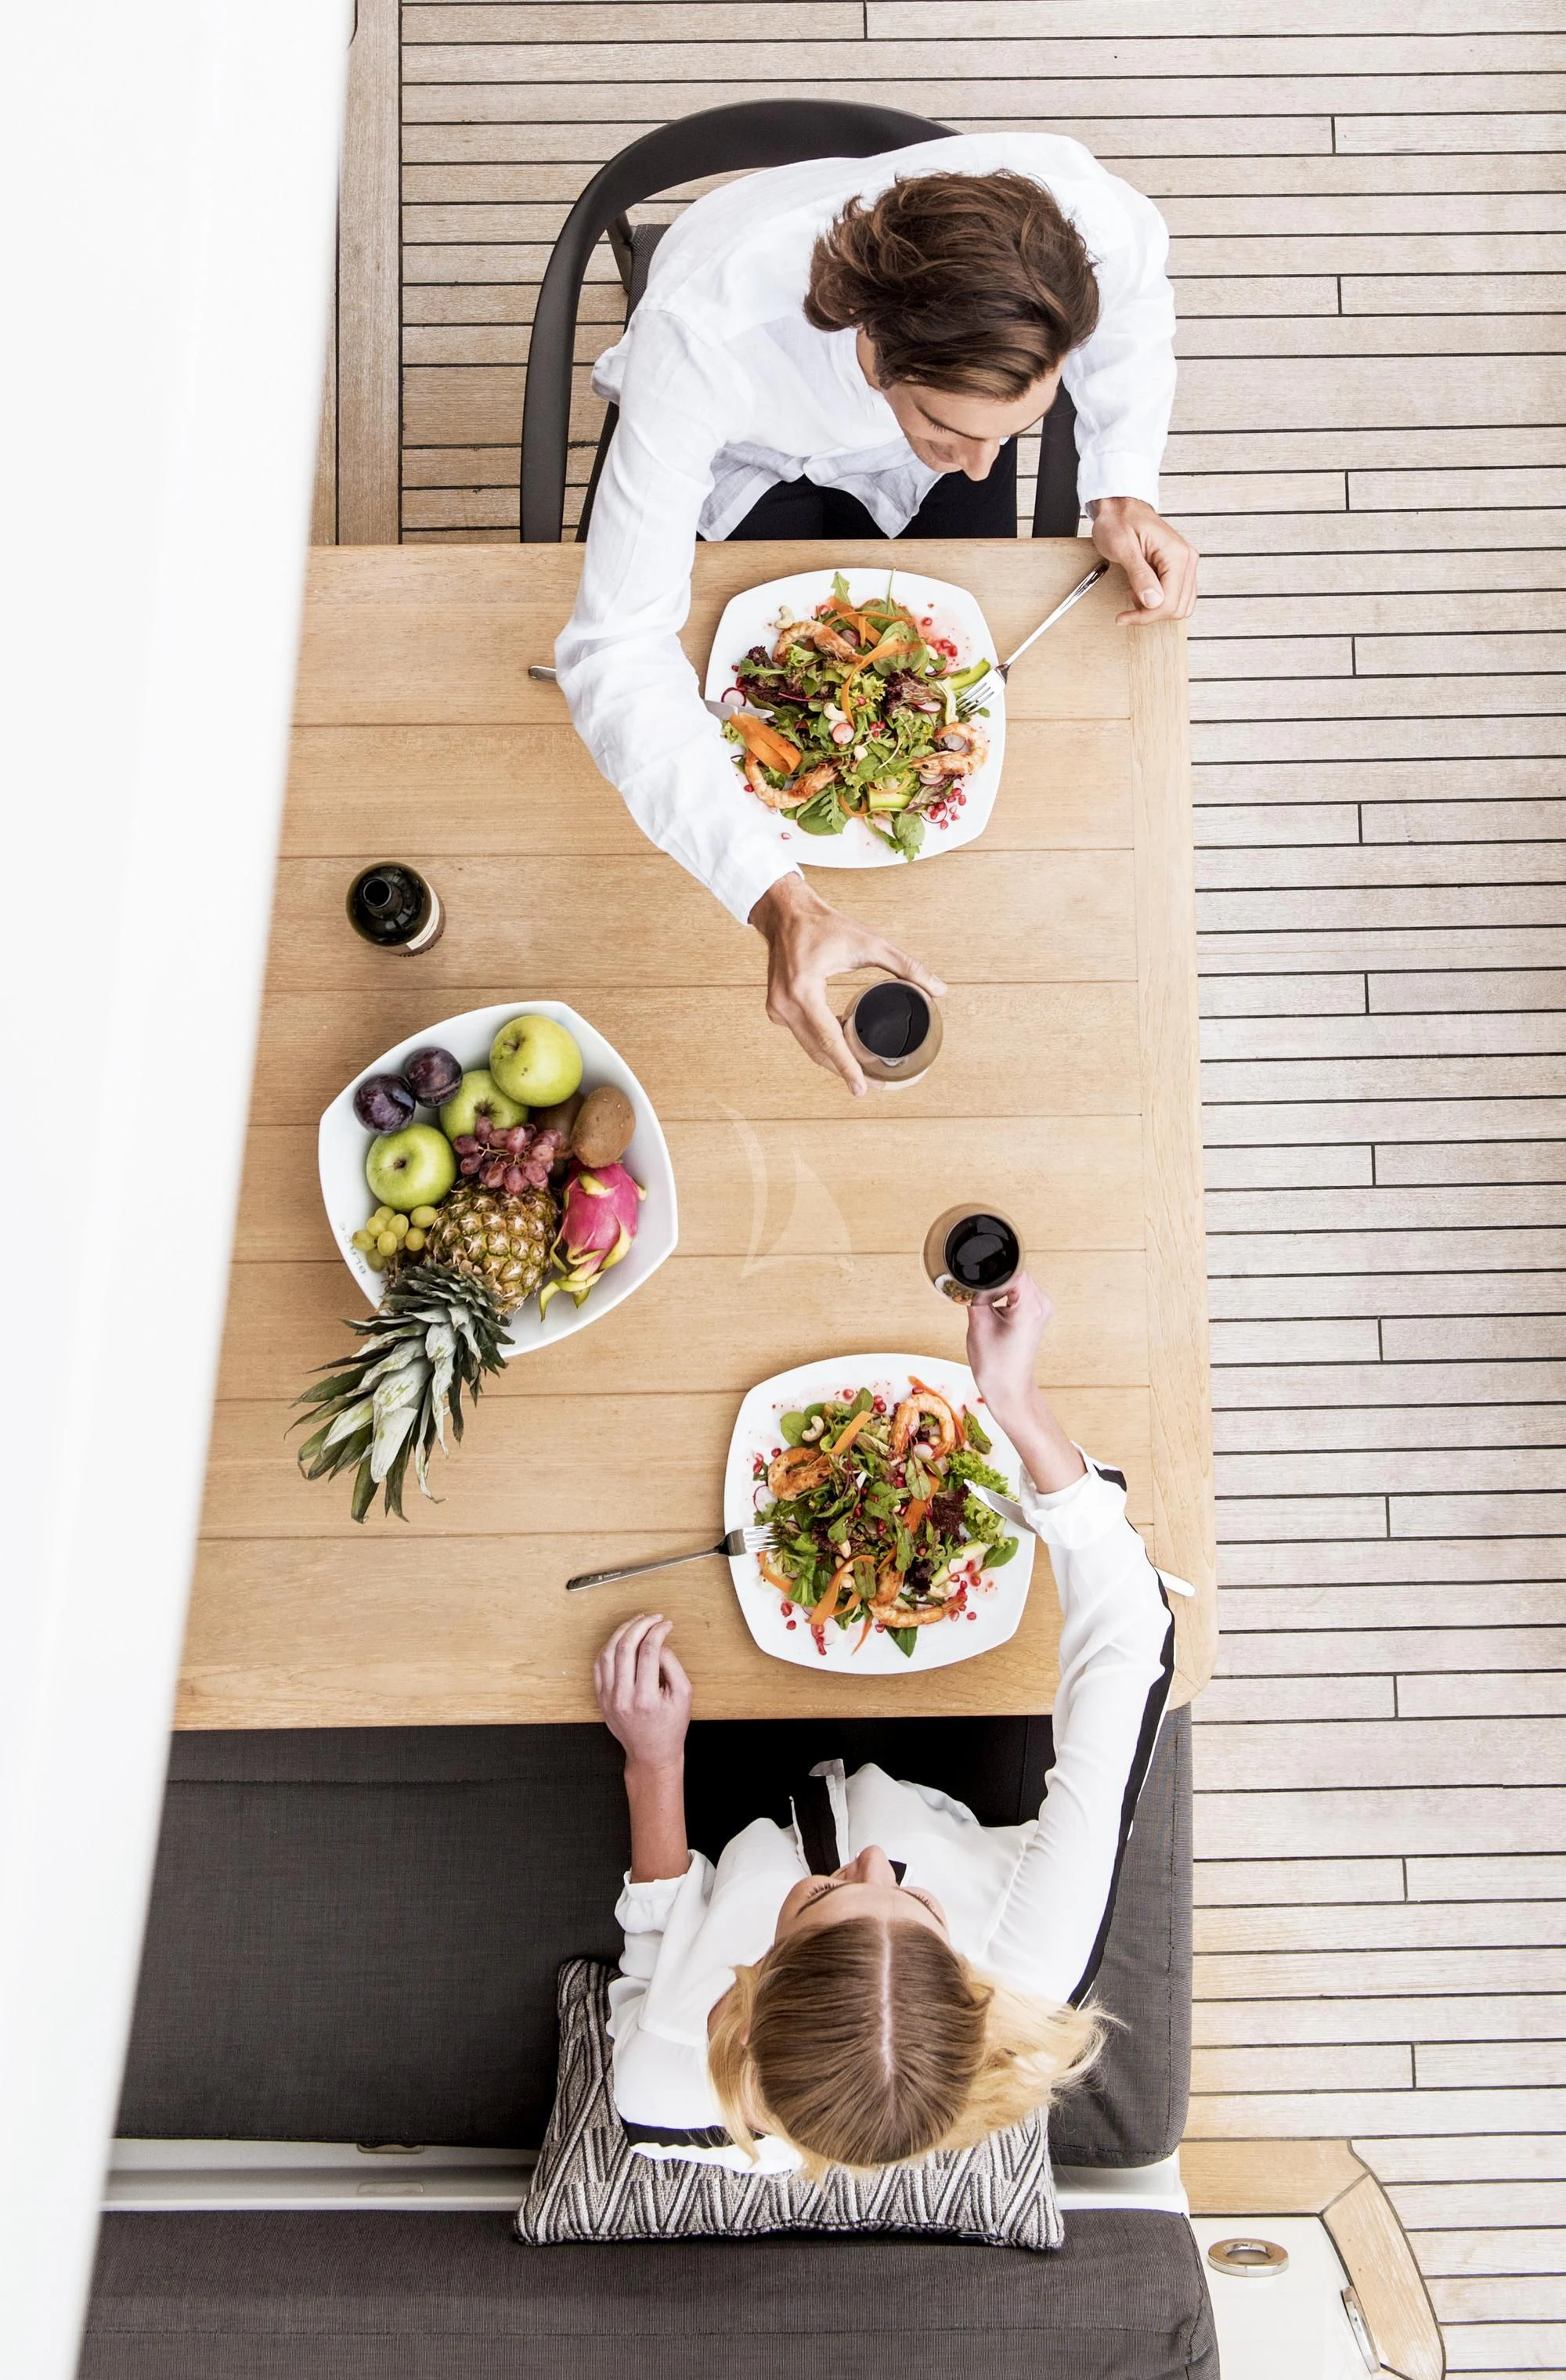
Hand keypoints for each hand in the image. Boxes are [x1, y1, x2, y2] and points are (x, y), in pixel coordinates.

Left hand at [593, 1612, 691, 1776]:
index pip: (648, 1652)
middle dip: (639, 1625)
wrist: (651, 1754)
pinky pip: (598, 1666)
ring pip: (607, 1653)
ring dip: (622, 1632)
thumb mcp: (683, 1696)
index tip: (666, 1624)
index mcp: (646, 1699)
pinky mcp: (601, 1698)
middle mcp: (623, 1698)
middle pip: (625, 1648)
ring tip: (636, 1623)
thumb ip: (672, 1665)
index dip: (658, 1631)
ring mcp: (608, 1698)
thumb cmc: (670, 1727)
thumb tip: (659, 1642)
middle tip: (652, 1618)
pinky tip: (621, 1639)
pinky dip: (608, 1648)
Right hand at [749, 873, 945, 1096]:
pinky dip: (823, 1044)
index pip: (830, 1039)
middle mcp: (785, 1005)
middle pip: (818, 1051)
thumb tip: (939, 990)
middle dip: (846, 1071)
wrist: (785, 912)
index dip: (849, 1067)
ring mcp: (777, 1009)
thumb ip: (906, 967)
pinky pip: (803, 1036)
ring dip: (835, 1061)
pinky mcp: (777, 1009)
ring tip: (862, 1074)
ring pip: (809, 1047)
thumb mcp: (869, 943)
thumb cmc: (824, 925)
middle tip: (873, 1087)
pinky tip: (845, 1047)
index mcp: (804, 990)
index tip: (864, 1088)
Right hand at [965, 1272, 1053, 1437]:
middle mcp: (1041, 1304)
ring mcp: (1042, 1308)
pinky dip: (1004, 1296)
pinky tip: (994, 1312)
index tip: (974, 1279)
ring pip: (1016, 1281)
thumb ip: (975, 1294)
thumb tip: (970, 1277)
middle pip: (1014, 1273)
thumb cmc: (995, 1365)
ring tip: (987, 1310)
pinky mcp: (1037, 1313)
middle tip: (978, 1298)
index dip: (989, 1271)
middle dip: (993, 1280)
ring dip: (998, 1288)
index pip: (1011, 1270)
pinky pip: (1019, 1292)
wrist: (1009, 1390)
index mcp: (1030, 1306)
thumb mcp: (978, 1324)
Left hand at [1090, 497, 1198, 627]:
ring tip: (1135, 594)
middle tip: (1128, 602)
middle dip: (1151, 613)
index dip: (1146, 615)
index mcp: (1176, 554)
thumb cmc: (1119, 522)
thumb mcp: (1123, 548)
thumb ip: (1140, 575)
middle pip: (1178, 608)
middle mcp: (1187, 559)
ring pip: (1180, 606)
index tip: (1124, 617)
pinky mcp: (1180, 567)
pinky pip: (1177, 595)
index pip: (1169, 602)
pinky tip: (1143, 592)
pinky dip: (1160, 602)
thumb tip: (1153, 601)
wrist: (1121, 507)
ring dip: (1156, 609)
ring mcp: (1186, 563)